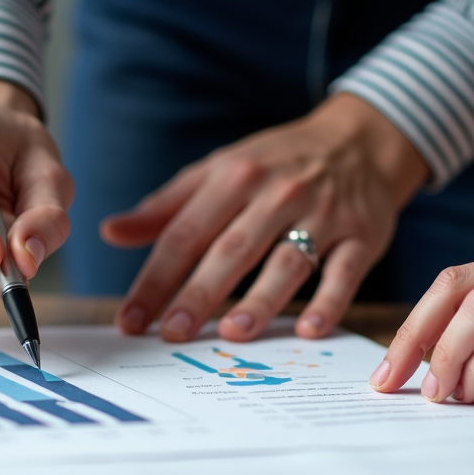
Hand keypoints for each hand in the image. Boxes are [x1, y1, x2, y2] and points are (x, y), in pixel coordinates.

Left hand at [101, 93, 428, 341]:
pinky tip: (310, 330)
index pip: (185, 233)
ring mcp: (323, 215)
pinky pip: (344, 272)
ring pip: (287, 261)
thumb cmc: (277, 163)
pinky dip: (329, 301)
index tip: (131, 319)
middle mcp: (277, 194)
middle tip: (172, 333)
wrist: (361, 141)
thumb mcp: (220, 170)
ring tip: (233, 333)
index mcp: (234, 177)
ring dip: (260, 299)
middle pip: (231, 249)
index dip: (155, 278)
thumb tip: (111, 232)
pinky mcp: (362, 236)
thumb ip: (167, 206)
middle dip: (199, 293)